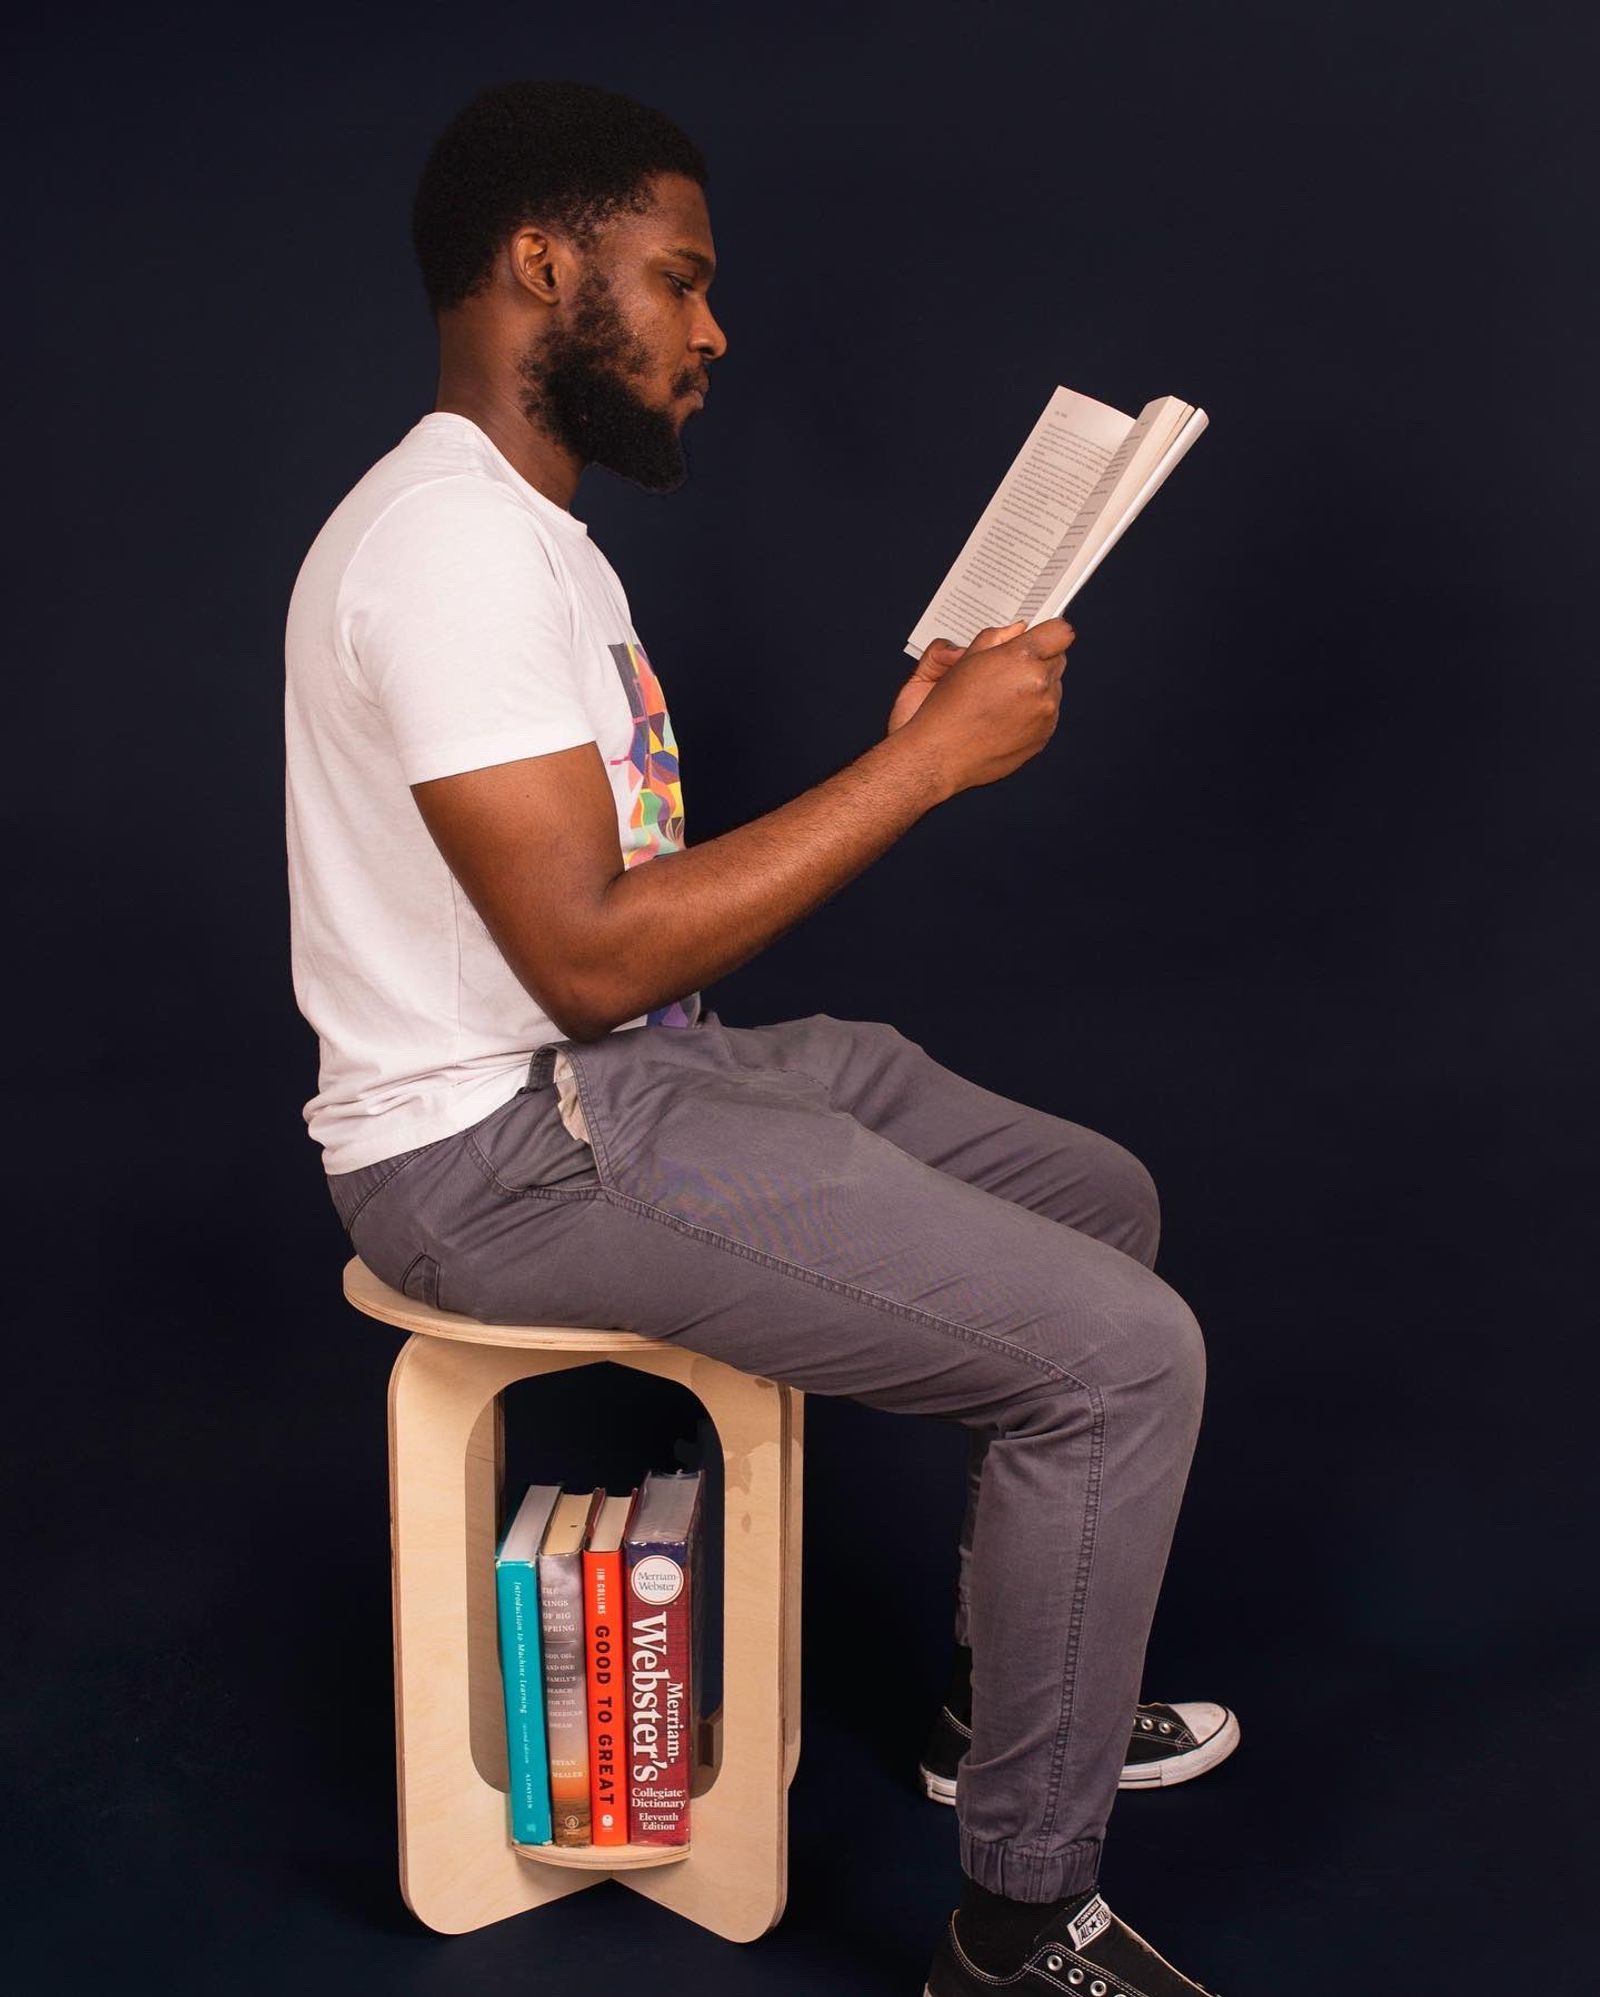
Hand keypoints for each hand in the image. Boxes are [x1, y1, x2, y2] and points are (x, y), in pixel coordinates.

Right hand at [895, 616, 1075, 797]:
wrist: (940, 756)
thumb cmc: (946, 710)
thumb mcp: (966, 661)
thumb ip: (996, 638)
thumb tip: (1017, 630)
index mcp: (1022, 659)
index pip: (1060, 632)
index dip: (1048, 632)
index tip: (1040, 637)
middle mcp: (1039, 685)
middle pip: (1058, 659)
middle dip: (1039, 660)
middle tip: (1010, 670)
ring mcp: (1045, 713)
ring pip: (1053, 688)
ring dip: (1036, 688)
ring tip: (1002, 700)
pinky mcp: (1044, 735)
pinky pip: (1048, 714)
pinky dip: (1032, 713)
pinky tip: (1004, 718)